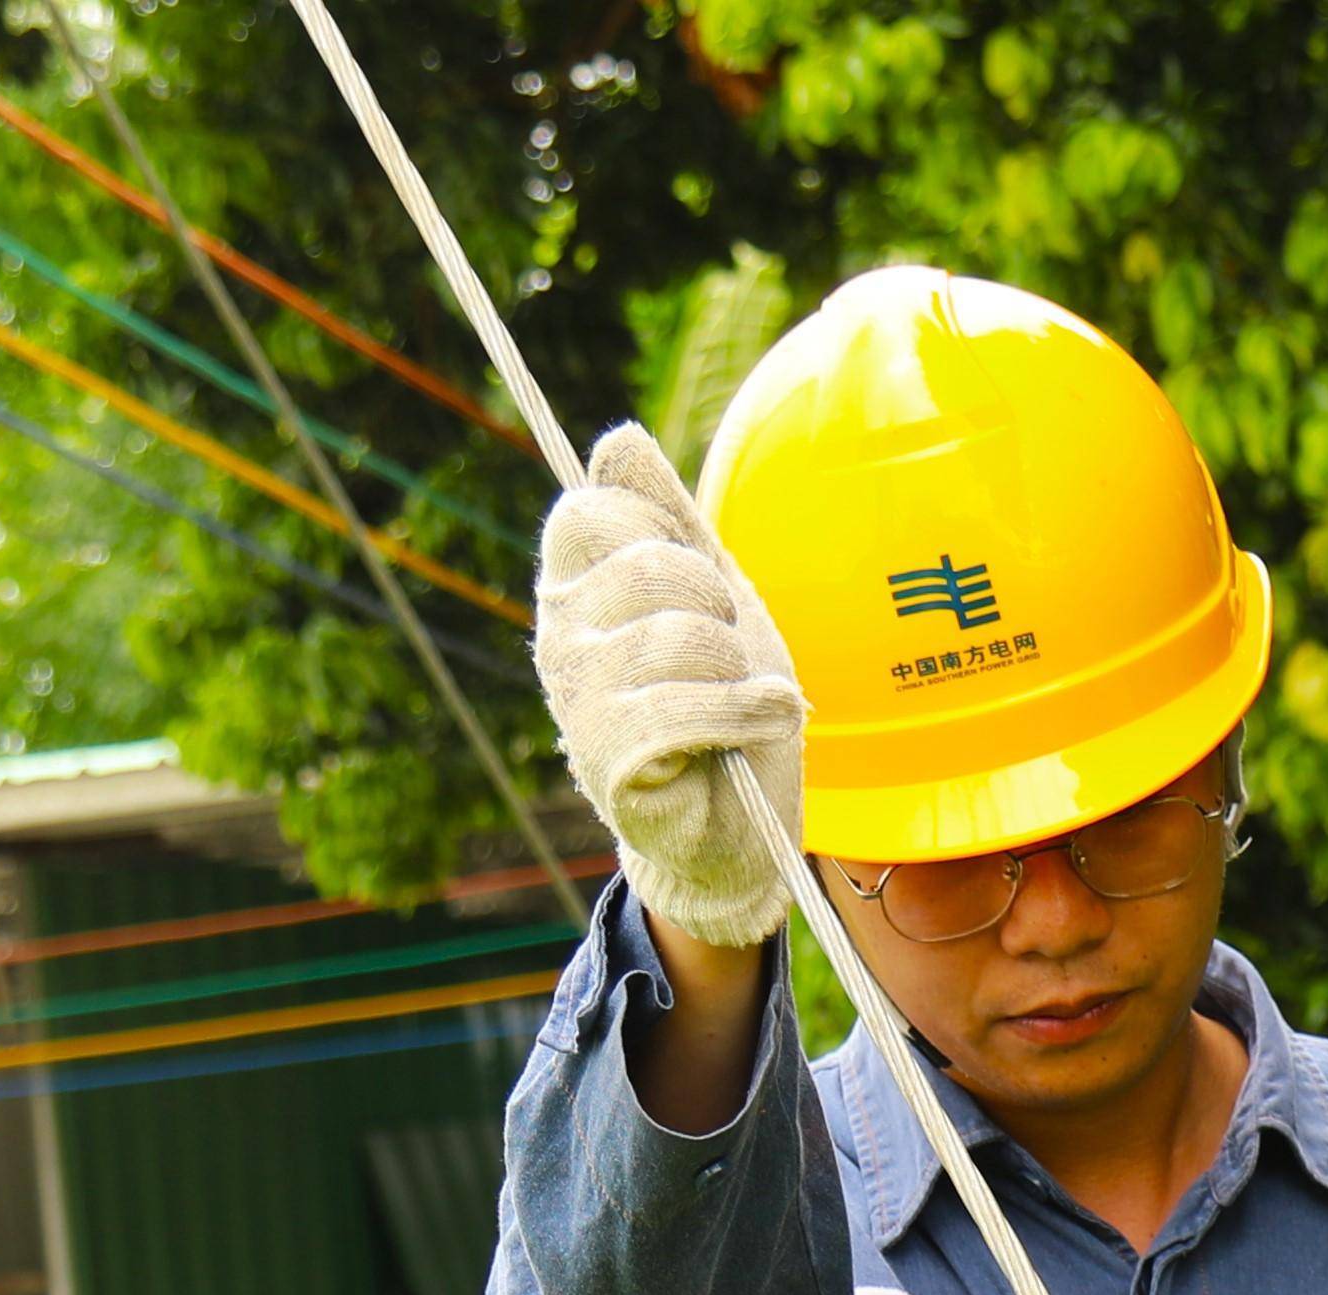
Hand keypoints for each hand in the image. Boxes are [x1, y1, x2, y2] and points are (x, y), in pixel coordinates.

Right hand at [533, 424, 801, 956]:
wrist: (740, 823)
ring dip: (741, 672)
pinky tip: (768, 720)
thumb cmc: (725, 705)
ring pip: (682, 638)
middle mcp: (559, 637)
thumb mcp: (711, 595)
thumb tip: (619, 438)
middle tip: (727, 661)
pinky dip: (747, 712)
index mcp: (572, 587)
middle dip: (722, 611)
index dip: (669, 538)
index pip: (596, 509)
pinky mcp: (608, 758)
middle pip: (656, 567)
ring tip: (740, 702)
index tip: (698, 592)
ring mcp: (577, 700)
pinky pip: (685, 707)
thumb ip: (668, 518)